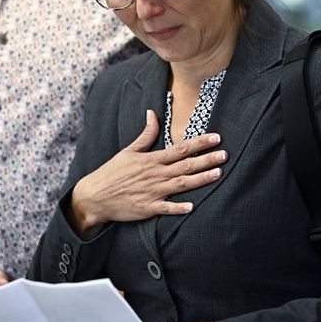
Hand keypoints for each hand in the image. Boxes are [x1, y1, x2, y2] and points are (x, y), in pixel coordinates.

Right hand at [70, 110, 227, 234]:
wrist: (95, 196)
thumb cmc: (113, 172)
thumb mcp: (128, 151)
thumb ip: (146, 134)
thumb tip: (152, 114)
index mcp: (152, 159)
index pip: (180, 148)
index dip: (199, 143)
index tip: (217, 137)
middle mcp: (155, 174)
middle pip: (185, 165)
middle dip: (206, 159)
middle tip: (225, 155)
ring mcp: (152, 191)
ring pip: (181, 184)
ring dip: (200, 179)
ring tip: (218, 174)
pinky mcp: (148, 208)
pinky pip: (166, 208)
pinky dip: (178, 207)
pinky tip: (192, 206)